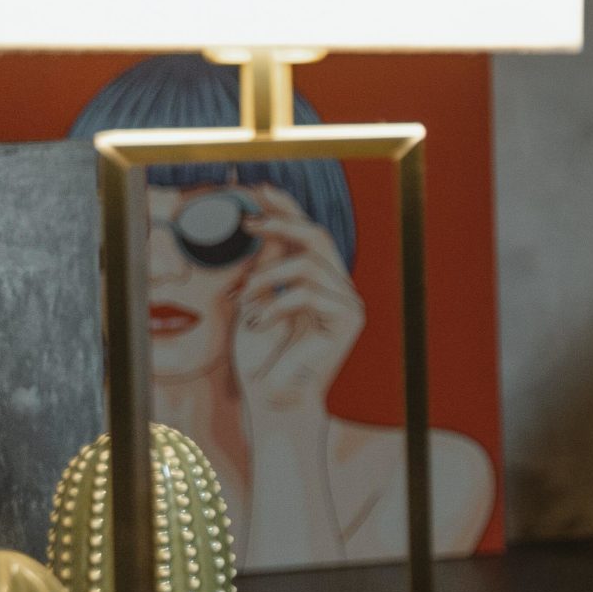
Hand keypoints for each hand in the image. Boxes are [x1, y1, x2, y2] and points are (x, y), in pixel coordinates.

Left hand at [228, 184, 364, 427]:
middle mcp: (337, 290)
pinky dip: (276, 304)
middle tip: (248, 221)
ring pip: (309, 263)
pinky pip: (310, 293)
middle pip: (317, 238)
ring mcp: (347, 304)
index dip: (287, 210)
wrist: (273, 401)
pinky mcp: (348, 320)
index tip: (261, 189)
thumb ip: (266, 268)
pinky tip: (259, 323)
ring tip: (244, 301)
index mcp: (318, 285)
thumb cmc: (261, 360)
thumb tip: (266, 229)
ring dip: (267, 277)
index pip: (306, 238)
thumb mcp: (255, 302)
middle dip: (282, 223)